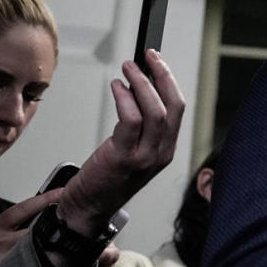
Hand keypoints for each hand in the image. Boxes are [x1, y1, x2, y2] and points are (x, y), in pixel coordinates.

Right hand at [0, 188, 64, 266]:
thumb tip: (2, 214)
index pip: (24, 208)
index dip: (46, 199)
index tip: (64, 192)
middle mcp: (3, 244)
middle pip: (38, 230)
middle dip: (55, 225)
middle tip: (74, 219)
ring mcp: (8, 262)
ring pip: (39, 251)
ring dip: (53, 246)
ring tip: (70, 242)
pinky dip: (44, 266)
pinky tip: (55, 265)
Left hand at [58, 50, 185, 236]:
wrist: (88, 208)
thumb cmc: (106, 178)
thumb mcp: (134, 151)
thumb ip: (141, 125)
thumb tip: (137, 86)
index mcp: (166, 149)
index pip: (178, 108)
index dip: (169, 80)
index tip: (157, 61)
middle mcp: (161, 153)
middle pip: (172, 106)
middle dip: (162, 76)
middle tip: (147, 57)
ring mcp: (145, 157)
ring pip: (154, 111)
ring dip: (141, 84)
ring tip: (128, 68)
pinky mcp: (124, 158)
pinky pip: (131, 121)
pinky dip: (124, 99)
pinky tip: (117, 88)